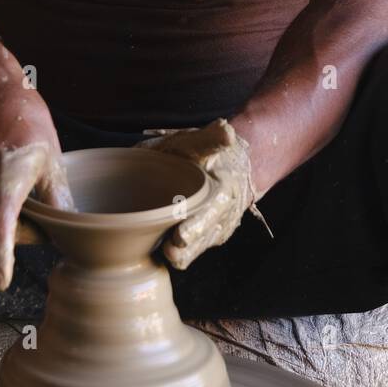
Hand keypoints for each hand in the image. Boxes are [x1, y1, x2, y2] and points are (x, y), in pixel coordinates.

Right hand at [0, 88, 72, 290]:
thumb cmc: (26, 124)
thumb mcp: (52, 160)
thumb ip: (57, 203)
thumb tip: (66, 241)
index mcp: (7, 173)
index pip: (1, 219)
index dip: (1, 252)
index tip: (0, 280)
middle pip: (2, 229)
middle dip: (21, 226)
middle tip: (34, 193)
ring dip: (1, 212)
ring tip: (10, 174)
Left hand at [134, 118, 262, 269]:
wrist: (229, 167)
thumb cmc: (204, 152)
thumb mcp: (204, 141)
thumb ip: (212, 138)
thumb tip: (226, 132)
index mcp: (223, 189)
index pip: (211, 212)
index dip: (196, 226)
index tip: (181, 236)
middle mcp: (222, 214)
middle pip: (203, 238)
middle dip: (187, 248)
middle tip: (170, 251)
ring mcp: (215, 229)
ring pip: (197, 250)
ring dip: (181, 254)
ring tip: (165, 254)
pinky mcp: (205, 238)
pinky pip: (191, 251)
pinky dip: (177, 251)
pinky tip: (159, 249)